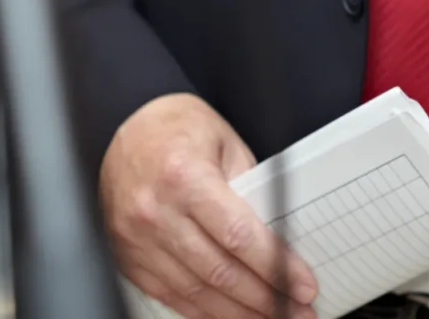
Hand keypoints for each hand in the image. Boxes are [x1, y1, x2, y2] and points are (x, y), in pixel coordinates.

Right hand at [102, 94, 317, 318]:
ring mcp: (136, 239)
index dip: (275, 267)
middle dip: (265, 298)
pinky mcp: (128, 257)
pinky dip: (204, 311)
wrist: (124, 128)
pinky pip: (170, 295)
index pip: (238, 236)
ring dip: (239, 313)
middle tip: (298, 311)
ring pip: (195, 291)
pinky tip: (231, 316)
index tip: (303, 286)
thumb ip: (252, 189)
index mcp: (183, 176)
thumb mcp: (226, 144)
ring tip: (272, 318)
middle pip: (219, 271)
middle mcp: (155, 212)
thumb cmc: (179, 130)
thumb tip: (281, 238)